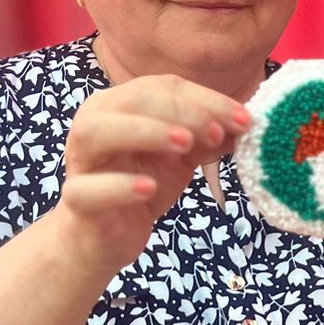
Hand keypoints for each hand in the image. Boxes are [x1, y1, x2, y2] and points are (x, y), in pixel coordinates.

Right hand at [54, 75, 250, 274]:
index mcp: (121, 105)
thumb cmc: (143, 185)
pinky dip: (119, 185)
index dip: (206, 99)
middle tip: (216, 131)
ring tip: (185, 144)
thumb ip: (209, 136)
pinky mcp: (77, 200)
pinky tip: (149, 188)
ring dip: (146, 132)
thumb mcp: (183, 158)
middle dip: (180, 111)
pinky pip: (88, 188)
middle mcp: (95, 123)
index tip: (244, 119)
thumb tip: (246, 122)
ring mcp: (81, 161)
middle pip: (131, 100)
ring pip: (98, 131)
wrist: (106, 236)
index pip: (164, 87)